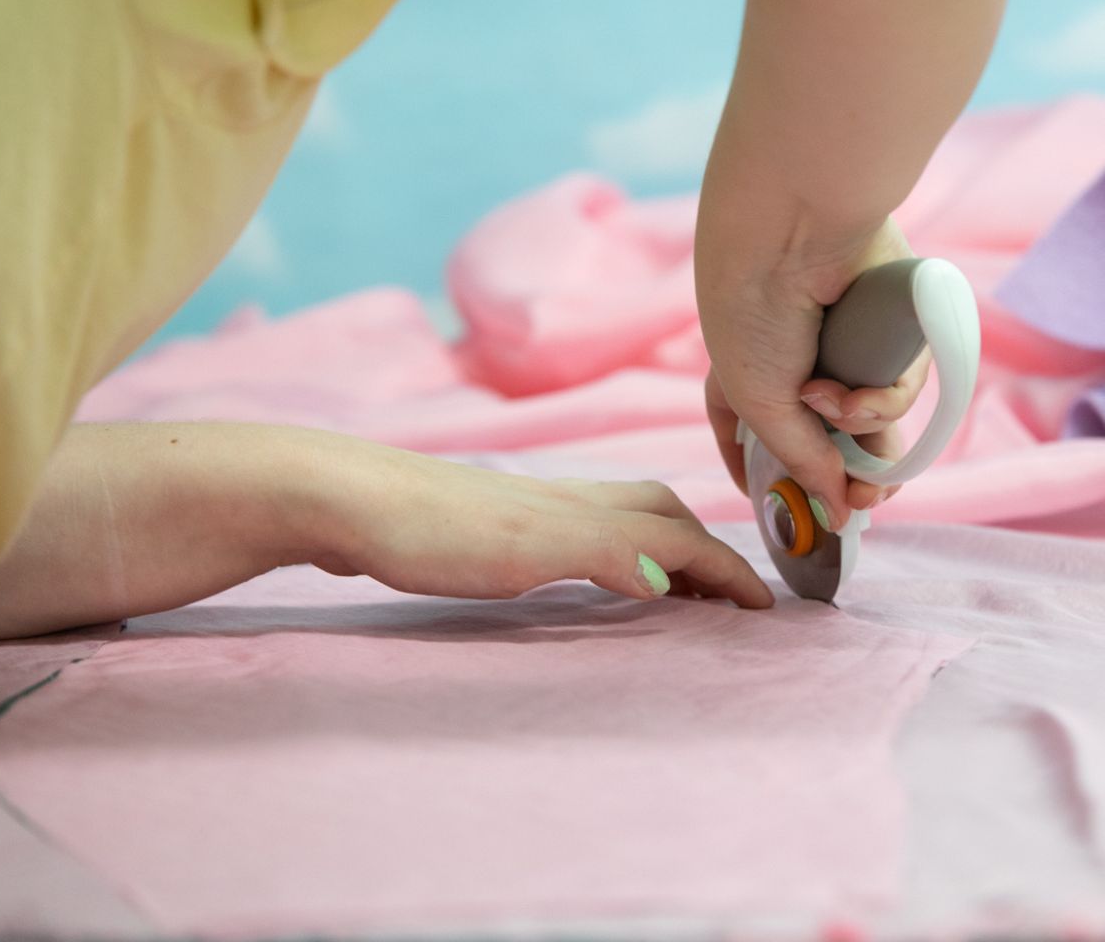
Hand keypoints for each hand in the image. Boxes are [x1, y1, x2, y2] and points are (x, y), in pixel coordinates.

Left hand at [313, 438, 773, 608]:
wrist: (336, 497)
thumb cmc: (427, 529)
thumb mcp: (524, 552)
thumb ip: (602, 555)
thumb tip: (674, 574)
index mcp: (585, 510)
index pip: (680, 535)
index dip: (728, 569)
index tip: (769, 607)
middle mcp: (566, 500)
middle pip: (659, 511)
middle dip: (707, 547)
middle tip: (732, 594)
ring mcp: (527, 507)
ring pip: (620, 517)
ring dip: (663, 544)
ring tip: (676, 585)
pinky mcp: (490, 522)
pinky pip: (580, 532)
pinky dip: (614, 551)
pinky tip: (587, 574)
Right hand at [699, 218, 931, 526]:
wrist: (796, 234)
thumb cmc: (755, 313)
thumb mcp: (763, 404)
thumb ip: (804, 464)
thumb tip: (838, 516)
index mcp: (745, 380)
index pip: (753, 443)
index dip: (772, 480)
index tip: (790, 513)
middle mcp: (798, 367)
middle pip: (835, 446)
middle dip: (851, 478)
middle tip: (862, 501)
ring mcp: (847, 352)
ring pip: (876, 423)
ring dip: (859, 424)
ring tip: (838, 399)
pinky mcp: (892, 334)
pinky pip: (901, 387)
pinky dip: (882, 393)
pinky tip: (858, 377)